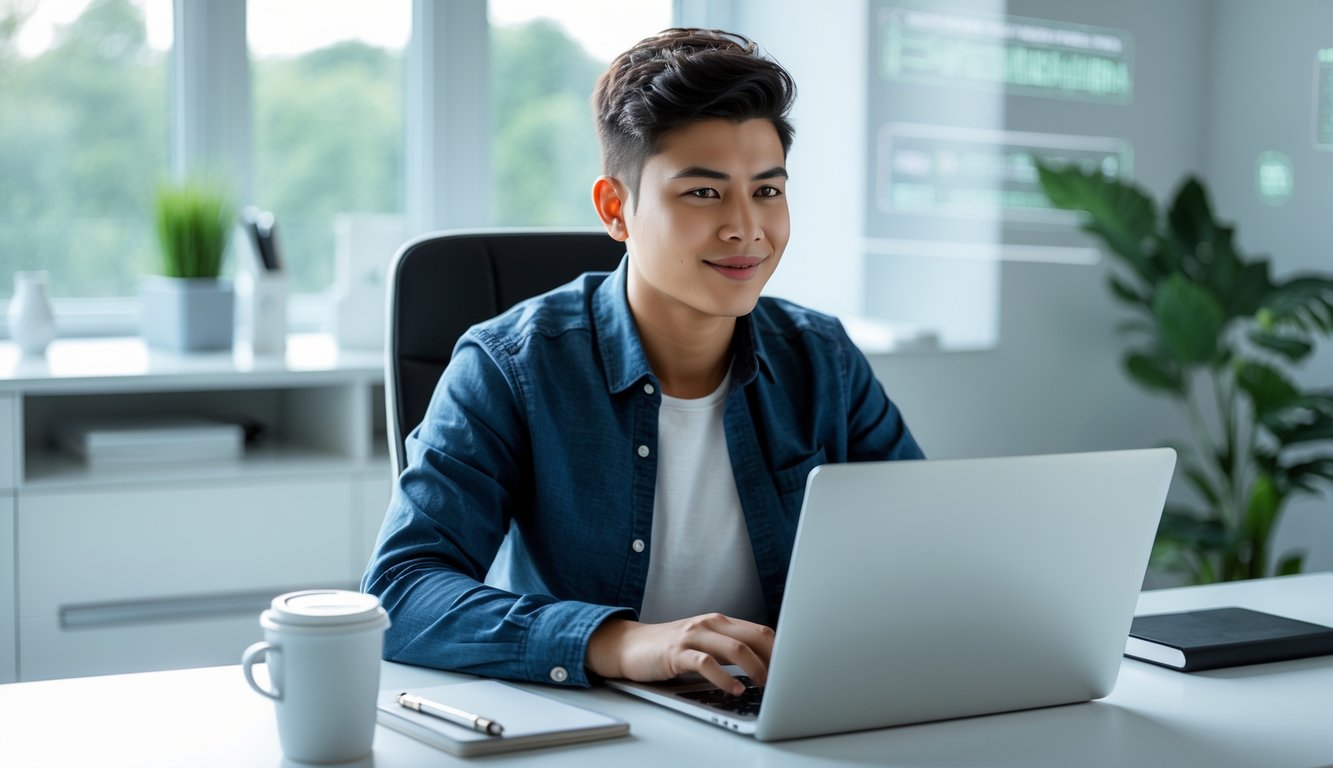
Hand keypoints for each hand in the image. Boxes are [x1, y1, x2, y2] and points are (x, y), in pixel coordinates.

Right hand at [586, 613, 774, 694]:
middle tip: (785, 679)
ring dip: (755, 668)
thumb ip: (730, 649)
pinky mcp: (677, 652)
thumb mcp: (704, 643)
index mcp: (720, 622)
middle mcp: (709, 624)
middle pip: (754, 637)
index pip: (760, 632)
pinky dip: (724, 677)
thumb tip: (766, 667)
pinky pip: (706, 663)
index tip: (794, 669)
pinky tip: (734, 689)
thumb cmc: (671, 649)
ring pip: (735, 648)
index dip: (781, 650)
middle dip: (775, 659)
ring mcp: (693, 636)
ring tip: (765, 685)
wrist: (630, 646)